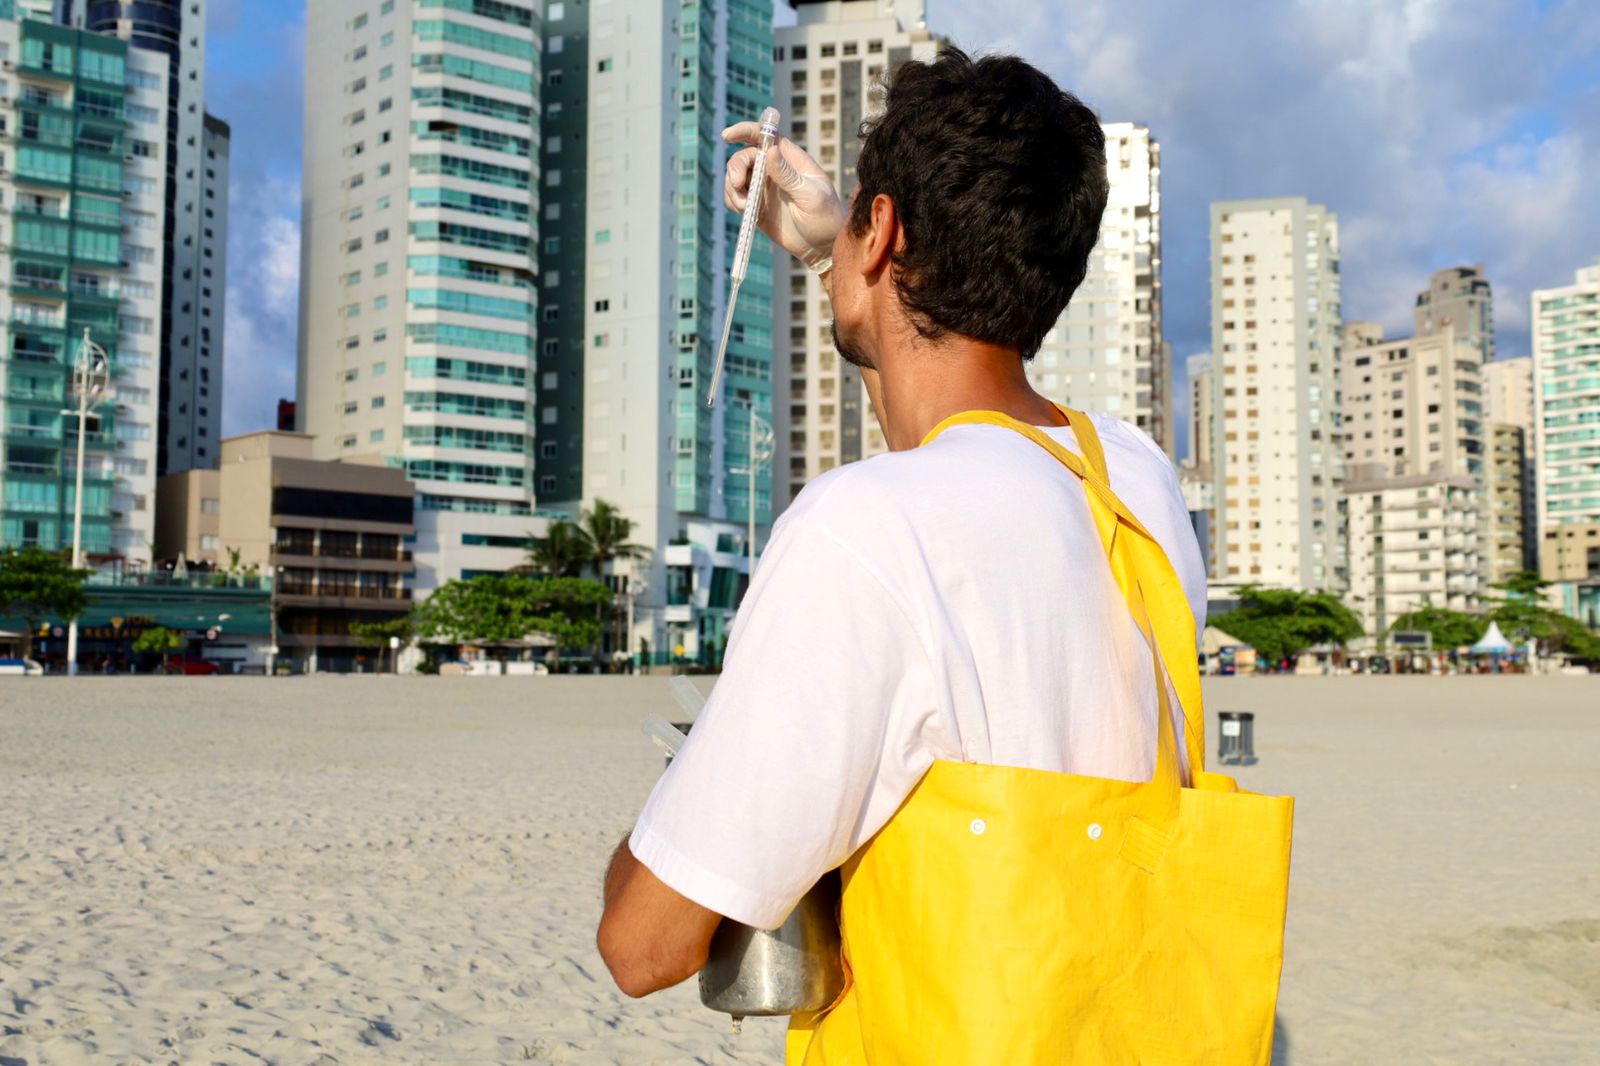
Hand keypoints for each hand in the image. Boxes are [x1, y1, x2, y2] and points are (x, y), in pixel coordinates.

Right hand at [722, 120, 843, 272]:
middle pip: (744, 156)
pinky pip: (735, 197)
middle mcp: (774, 169)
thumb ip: (789, 175)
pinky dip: (733, 202)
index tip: (727, 135)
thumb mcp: (811, 196)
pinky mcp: (757, 205)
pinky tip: (745, 212)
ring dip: (732, 189)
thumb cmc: (826, 217)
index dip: (744, 130)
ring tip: (745, 207)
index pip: (765, 135)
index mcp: (790, 158)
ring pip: (735, 176)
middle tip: (737, 185)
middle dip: (735, 168)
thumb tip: (770, 150)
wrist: (822, 246)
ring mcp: (764, 187)